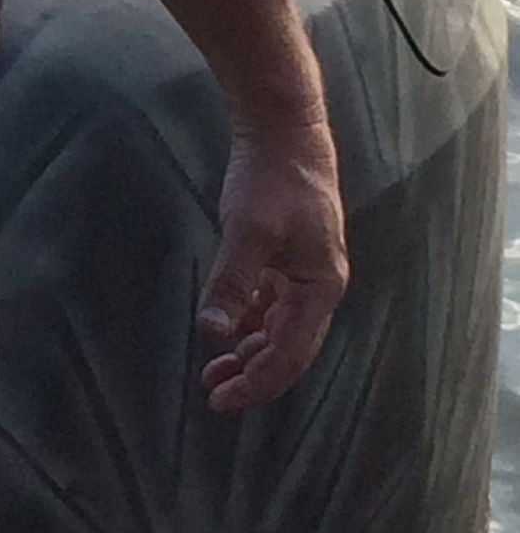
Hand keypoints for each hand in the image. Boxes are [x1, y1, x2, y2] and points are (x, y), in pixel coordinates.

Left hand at [197, 117, 348, 412]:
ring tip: (215, 371)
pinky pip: (272, 306)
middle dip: (253, 376)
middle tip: (214, 395)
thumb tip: (212, 333)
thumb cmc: (273, 179)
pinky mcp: (288, 257)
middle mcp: (319, 287)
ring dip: (250, 352)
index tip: (221, 401)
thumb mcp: (248, 231)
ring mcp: (305, 273)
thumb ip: (231, 284)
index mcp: (320, 289)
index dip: (256, 383)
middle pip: (289, 349)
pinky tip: (228, 331)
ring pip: (279, 329)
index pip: (289, 355)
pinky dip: (251, 323)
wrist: (285, 131)